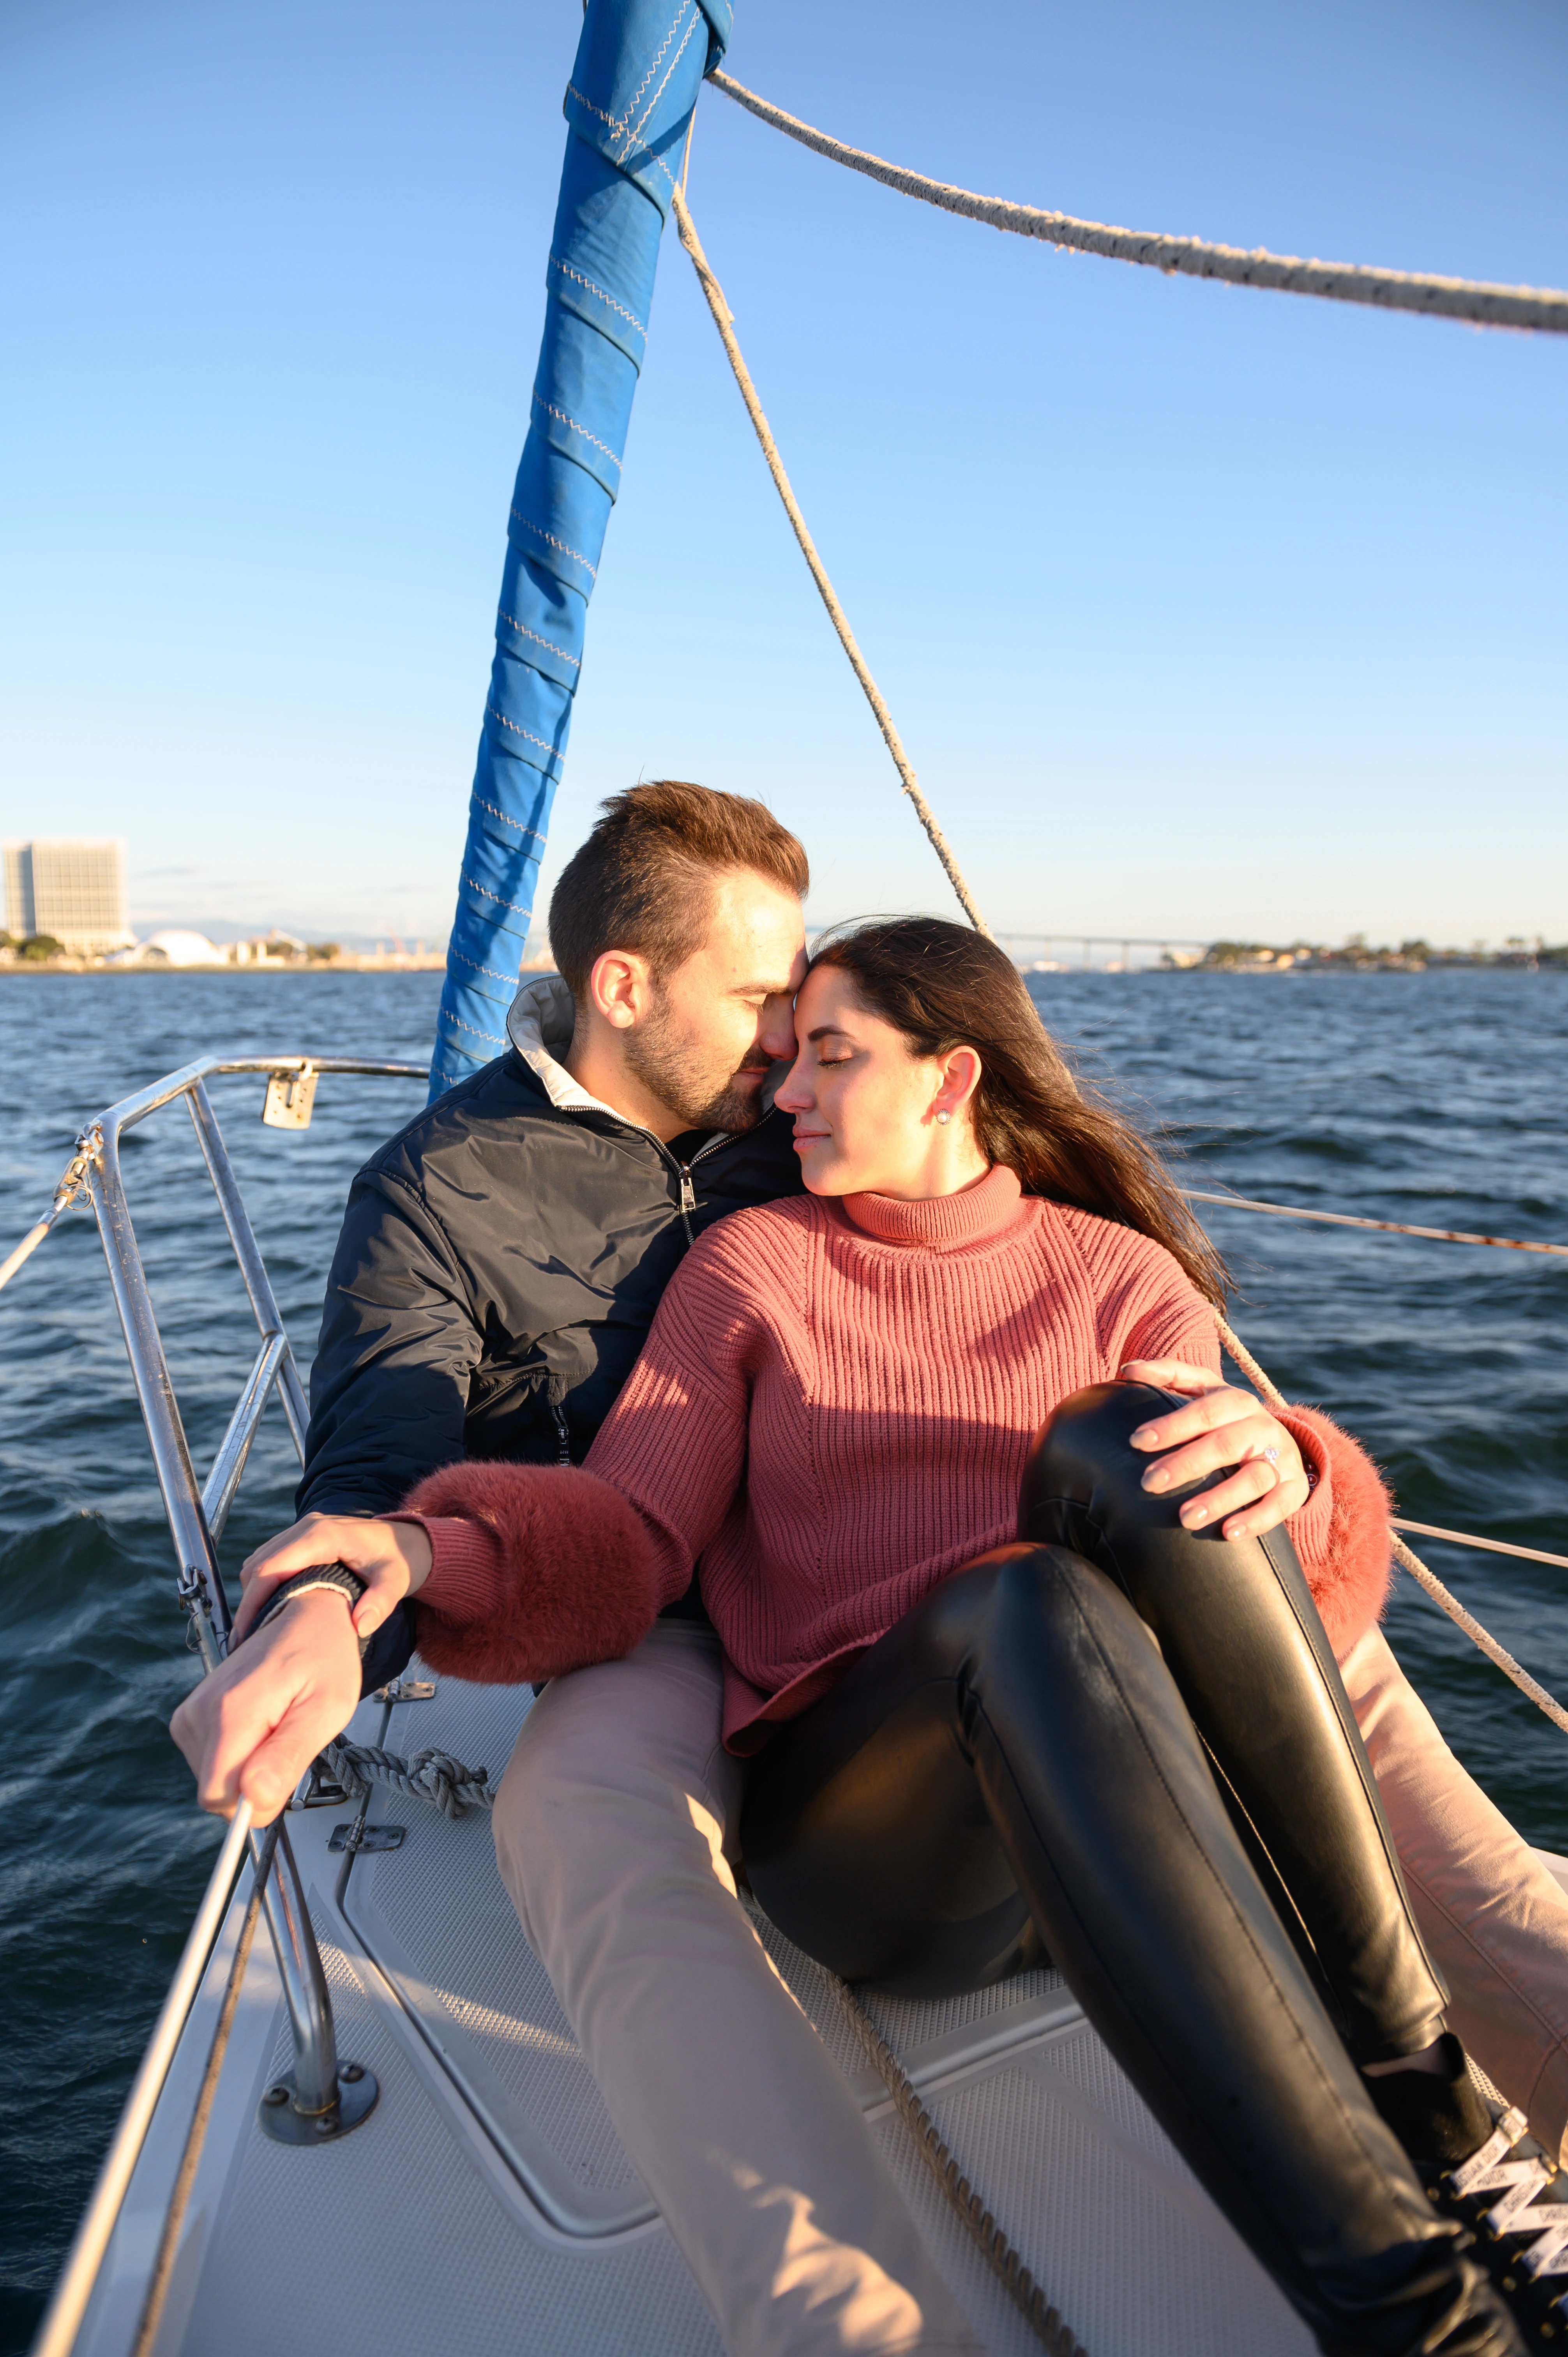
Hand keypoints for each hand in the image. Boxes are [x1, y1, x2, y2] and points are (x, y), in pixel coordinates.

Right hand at [169, 1588, 364, 1822]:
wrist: (304, 1620)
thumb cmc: (322, 1659)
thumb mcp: (327, 1709)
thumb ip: (289, 1756)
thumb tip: (256, 1801)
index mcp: (231, 1711)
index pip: (218, 1796)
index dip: (255, 1801)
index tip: (284, 1772)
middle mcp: (201, 1711)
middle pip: (216, 1792)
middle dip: (255, 1782)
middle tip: (287, 1740)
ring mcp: (192, 1713)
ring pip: (213, 1780)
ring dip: (249, 1766)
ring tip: (277, 1726)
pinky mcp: (190, 1717)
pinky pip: (209, 1763)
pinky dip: (238, 1754)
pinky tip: (259, 1725)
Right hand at [231, 1512, 432, 1643]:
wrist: (405, 1541)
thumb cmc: (398, 1560)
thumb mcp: (396, 1582)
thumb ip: (380, 1603)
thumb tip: (359, 1626)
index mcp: (322, 1535)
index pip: (271, 1568)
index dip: (253, 1601)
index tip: (246, 1633)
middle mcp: (306, 1527)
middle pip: (257, 1565)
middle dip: (248, 1603)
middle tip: (247, 1639)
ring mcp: (301, 1530)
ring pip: (259, 1562)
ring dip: (253, 1594)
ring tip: (257, 1629)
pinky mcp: (300, 1538)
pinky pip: (270, 1560)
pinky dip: (262, 1585)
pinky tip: (270, 1611)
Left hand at [1118, 1359, 1309, 1540]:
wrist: (1278, 1440)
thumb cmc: (1224, 1416)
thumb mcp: (1203, 1389)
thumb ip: (1168, 1374)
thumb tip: (1128, 1369)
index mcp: (1236, 1401)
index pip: (1203, 1411)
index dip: (1171, 1425)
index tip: (1137, 1441)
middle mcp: (1262, 1427)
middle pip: (1225, 1444)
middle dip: (1186, 1464)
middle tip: (1149, 1483)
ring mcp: (1282, 1458)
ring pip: (1254, 1477)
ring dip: (1219, 1498)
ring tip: (1185, 1518)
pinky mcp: (1295, 1488)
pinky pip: (1279, 1506)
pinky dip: (1256, 1520)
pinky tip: (1228, 1532)